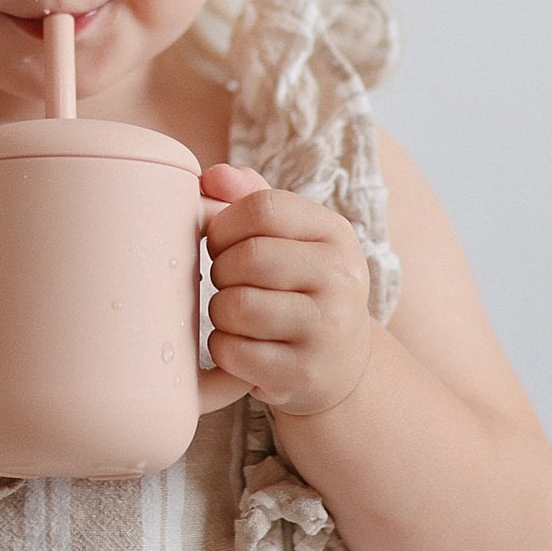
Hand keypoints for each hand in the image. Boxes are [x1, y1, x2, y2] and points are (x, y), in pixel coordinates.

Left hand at [202, 163, 372, 417]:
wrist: (341, 362)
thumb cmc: (300, 286)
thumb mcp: (291, 237)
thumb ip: (249, 198)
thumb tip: (210, 177)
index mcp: (335, 234)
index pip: (262, 207)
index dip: (224, 224)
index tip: (221, 242)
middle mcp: (341, 279)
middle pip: (247, 258)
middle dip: (220, 270)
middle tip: (228, 282)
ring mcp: (327, 329)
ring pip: (236, 306)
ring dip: (220, 311)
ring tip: (235, 313)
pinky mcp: (304, 373)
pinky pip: (233, 352)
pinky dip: (223, 347)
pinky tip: (240, 344)